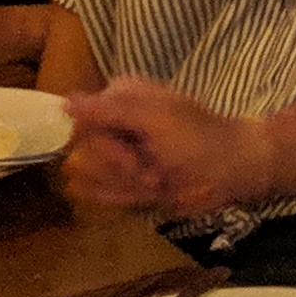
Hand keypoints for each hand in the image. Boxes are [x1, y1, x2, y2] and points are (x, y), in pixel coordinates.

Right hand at [63, 78, 275, 215]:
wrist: (230, 172)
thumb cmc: (200, 139)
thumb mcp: (156, 119)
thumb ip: (110, 110)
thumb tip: (65, 102)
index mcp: (120, 98)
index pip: (80, 127)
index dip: (104, 148)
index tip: (134, 155)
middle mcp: (113, 124)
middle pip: (83, 156)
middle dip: (119, 170)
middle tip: (153, 168)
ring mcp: (117, 154)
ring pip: (88, 179)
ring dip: (124, 186)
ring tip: (156, 179)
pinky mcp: (123, 180)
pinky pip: (99, 195)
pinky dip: (124, 198)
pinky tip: (148, 193)